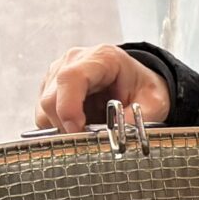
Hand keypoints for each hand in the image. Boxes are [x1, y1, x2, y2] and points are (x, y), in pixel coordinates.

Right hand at [34, 45, 170, 132]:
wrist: (138, 82)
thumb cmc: (144, 89)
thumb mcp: (154, 103)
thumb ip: (139, 118)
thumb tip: (116, 135)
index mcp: (101, 58)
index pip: (71, 78)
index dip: (69, 107)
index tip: (78, 130)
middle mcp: (73, 61)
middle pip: (51, 98)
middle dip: (67, 126)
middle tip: (88, 141)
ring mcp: (57, 74)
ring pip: (44, 110)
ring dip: (63, 128)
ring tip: (90, 130)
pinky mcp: (50, 89)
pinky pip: (44, 116)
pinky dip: (60, 127)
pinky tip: (81, 126)